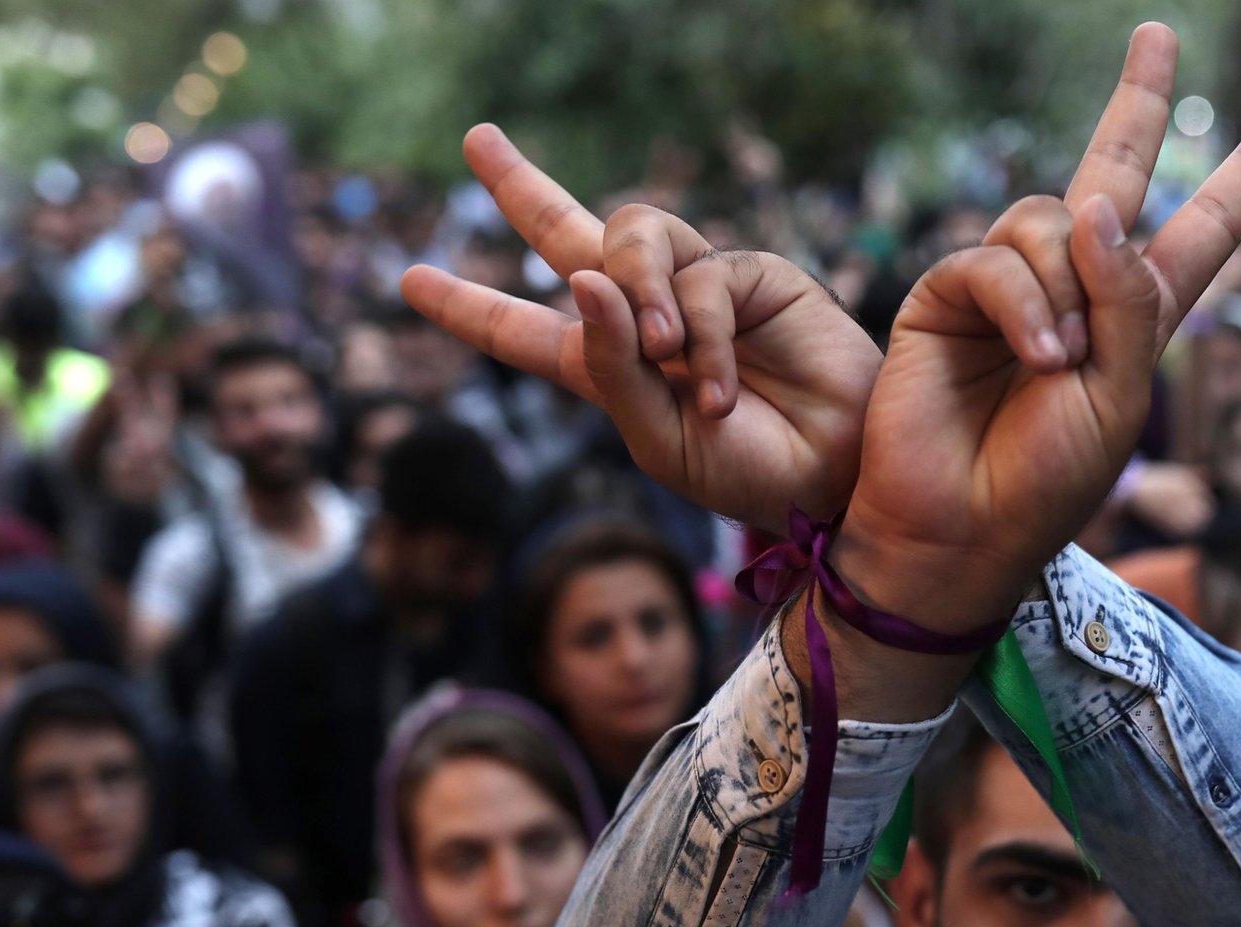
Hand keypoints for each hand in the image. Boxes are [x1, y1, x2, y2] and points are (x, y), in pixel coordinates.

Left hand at [400, 128, 880, 528]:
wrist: (831, 475)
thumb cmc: (747, 472)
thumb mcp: (654, 438)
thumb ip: (609, 365)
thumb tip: (581, 277)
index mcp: (607, 370)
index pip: (524, 330)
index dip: (469, 306)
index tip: (409, 279)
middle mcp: (646, 317)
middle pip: (568, 233)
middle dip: (521, 187)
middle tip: (474, 139)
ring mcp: (696, 289)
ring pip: (630, 238)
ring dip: (637, 293)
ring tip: (664, 354)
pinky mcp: (749, 275)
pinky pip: (700, 279)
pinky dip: (704, 339)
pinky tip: (719, 391)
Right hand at [835, 24, 1240, 630]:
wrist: (961, 530)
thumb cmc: (1049, 482)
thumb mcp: (1121, 396)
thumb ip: (1127, 299)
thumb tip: (1096, 204)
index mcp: (1136, 318)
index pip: (1200, 232)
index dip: (1240, 181)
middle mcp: (1075, 289)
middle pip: (1113, 173)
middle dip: (1137, 105)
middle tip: (1157, 35)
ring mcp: (1008, 289)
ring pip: (1049, 220)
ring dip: (1066, 287)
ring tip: (1060, 363)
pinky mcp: (947, 296)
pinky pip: (995, 259)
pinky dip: (1025, 304)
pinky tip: (1036, 357)